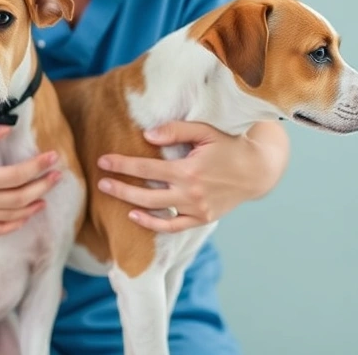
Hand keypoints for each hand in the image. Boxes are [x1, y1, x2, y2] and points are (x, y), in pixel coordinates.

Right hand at [0, 122, 62, 235]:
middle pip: (19, 197)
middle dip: (42, 185)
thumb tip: (7, 129)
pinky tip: (27, 214)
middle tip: (58, 174)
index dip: (37, 166)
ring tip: (47, 193)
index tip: (52, 157)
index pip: (15, 175)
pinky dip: (14, 225)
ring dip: (33, 205)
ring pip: (11, 216)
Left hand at [95, 120, 286, 232]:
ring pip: (156, 211)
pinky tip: (135, 216)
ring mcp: (197, 209)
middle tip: (100, 181)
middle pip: (145, 194)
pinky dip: (153, 224)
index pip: (147, 168)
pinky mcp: (202, 219)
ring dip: (130, 204)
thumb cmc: (229, 145)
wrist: (257, 170)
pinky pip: (172, 227)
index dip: (122, 165)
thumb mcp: (205, 131)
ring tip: (111, 194)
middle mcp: (191, 193)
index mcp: (189, 170)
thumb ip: (175, 131)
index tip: (103, 161)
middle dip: (120, 187)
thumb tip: (147, 135)